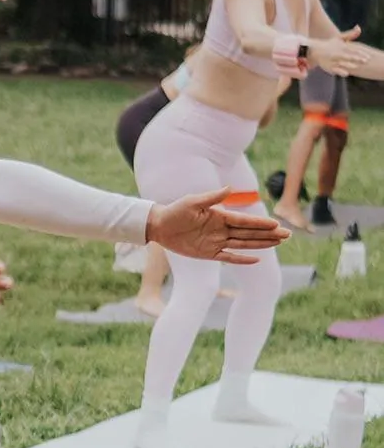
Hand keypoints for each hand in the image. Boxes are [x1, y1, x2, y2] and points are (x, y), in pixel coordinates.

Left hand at [147, 191, 289, 265]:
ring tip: (278, 243)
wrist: (159, 226)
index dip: (261, 223)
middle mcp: (222, 229)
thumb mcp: (193, 202)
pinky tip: (257, 259)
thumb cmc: (175, 210)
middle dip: (268, 234)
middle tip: (288, 235)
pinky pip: (229, 257)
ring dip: (261, 244)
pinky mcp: (209, 254)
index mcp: (220, 216)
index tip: (277, 224)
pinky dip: (242, 259)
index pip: (245, 221)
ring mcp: (217, 242)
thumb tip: (230, 188)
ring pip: (244, 244)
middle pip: (250, 233)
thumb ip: (212, 197)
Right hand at [311, 29, 367, 75]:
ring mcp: (333, 60)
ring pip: (342, 63)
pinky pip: (335, 70)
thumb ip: (350, 34)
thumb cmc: (329, 44)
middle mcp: (337, 53)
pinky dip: (340, 71)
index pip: (353, 50)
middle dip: (357, 58)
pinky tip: (346, 73)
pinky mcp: (329, 67)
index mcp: (341, 46)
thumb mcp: (339, 38)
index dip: (361, 53)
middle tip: (365, 61)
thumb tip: (359, 27)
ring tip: (356, 66)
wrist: (314, 50)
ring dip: (349, 64)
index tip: (368, 56)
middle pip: (349, 56)